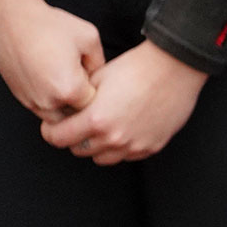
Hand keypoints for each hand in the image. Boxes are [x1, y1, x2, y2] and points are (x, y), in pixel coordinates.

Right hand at [0, 0, 101, 121]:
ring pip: (57, 117)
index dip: (98, 92)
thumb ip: (101, 63)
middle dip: (82, 103)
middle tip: (84, 79)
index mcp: (69, 89)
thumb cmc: (51, 25)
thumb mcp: (90, 38)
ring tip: (68, 78)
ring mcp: (30, 101)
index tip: (96, 77)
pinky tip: (53, 78)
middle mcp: (48, 101)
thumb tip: (101, 79)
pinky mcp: (19, 96)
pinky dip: (50, 100)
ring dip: (66, 104)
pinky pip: (41, 109)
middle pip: (75, 116)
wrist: (11, 18)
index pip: (94, 105)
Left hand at [40, 40, 207, 164]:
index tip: (54, 125)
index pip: (57, 139)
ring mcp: (135, 145)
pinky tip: (126, 128)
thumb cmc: (137, 68)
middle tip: (80, 123)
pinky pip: (128, 156)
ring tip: (104, 128)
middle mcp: (114, 138)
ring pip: (102, 158)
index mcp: (96, 119)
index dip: (50, 130)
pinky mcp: (152, 146)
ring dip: (98, 146)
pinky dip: (122, 147)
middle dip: (74, 138)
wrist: (175, 67)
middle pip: (78, 150)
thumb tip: (64, 110)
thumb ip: (77, 100)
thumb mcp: (97, 78)